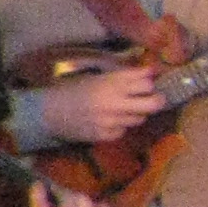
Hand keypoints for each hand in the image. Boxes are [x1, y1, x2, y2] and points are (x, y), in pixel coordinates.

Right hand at [36, 63, 164, 145]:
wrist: (50, 111)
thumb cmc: (76, 90)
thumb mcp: (100, 77)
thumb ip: (128, 75)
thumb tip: (153, 70)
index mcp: (111, 84)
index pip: (147, 84)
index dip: (150, 85)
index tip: (148, 86)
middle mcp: (113, 102)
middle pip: (152, 104)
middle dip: (157, 101)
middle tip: (155, 100)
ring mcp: (109, 121)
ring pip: (139, 119)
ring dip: (135, 114)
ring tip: (120, 109)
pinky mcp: (104, 136)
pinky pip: (123, 131)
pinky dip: (119, 127)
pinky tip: (108, 121)